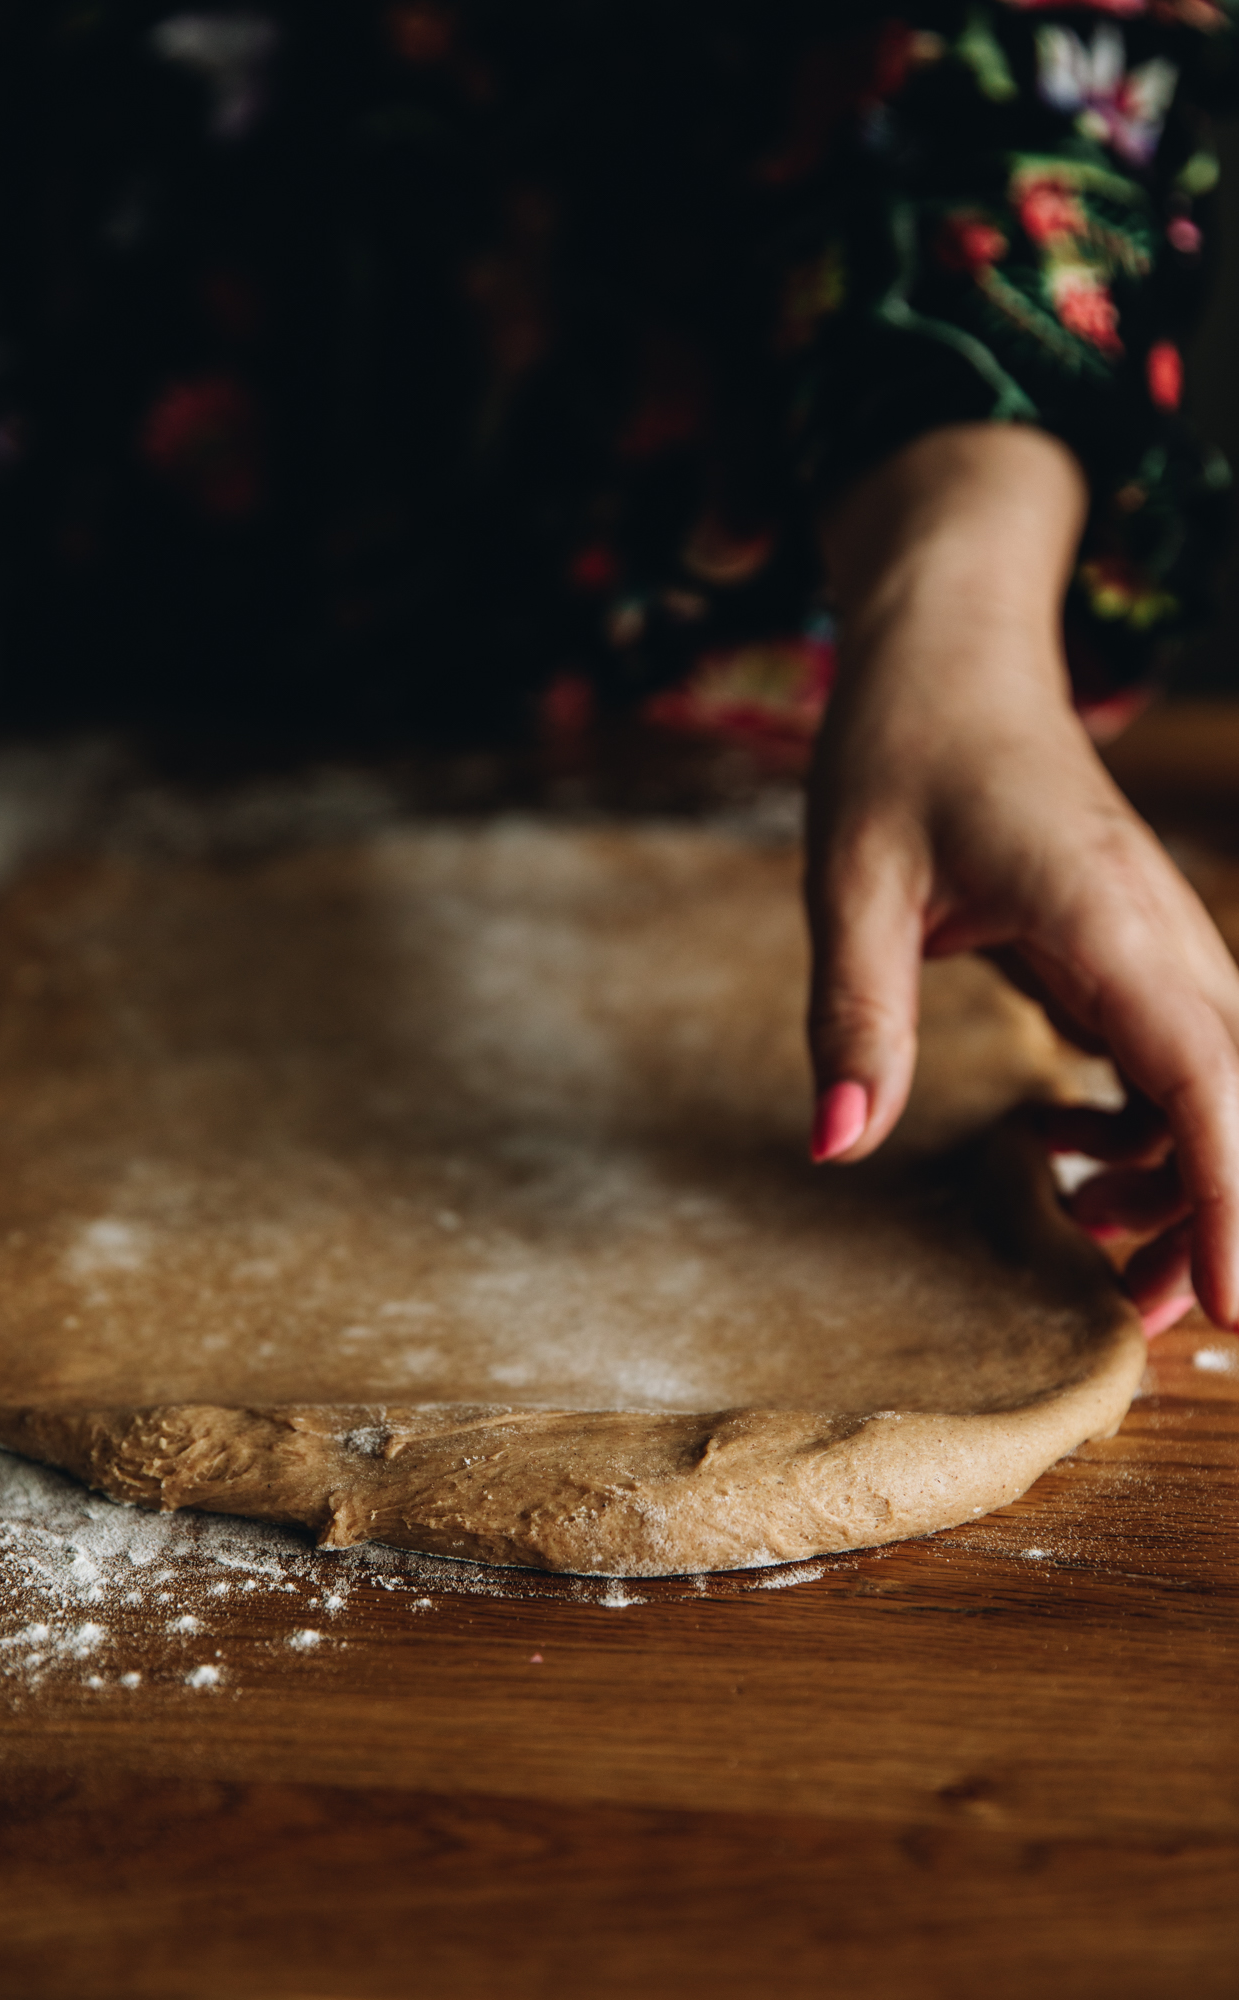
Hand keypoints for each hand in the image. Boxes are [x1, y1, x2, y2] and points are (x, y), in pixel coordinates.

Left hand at [808, 424, 1238, 1334]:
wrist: (952, 650)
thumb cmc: (903, 745)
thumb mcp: (851, 880)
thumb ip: (855, 1013)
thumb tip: (838, 1145)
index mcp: (1106, 916)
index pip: (1203, 1080)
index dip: (1228, 1199)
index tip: (1230, 1308)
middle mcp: (1160, 934)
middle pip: (1233, 1100)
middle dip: (1213, 1218)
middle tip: (1141, 1318)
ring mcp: (1156, 941)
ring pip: (1213, 1086)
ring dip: (1178, 1180)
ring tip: (1092, 1252)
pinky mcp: (1131, 948)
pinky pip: (1171, 1058)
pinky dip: (1145, 1126)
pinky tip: (1068, 1158)